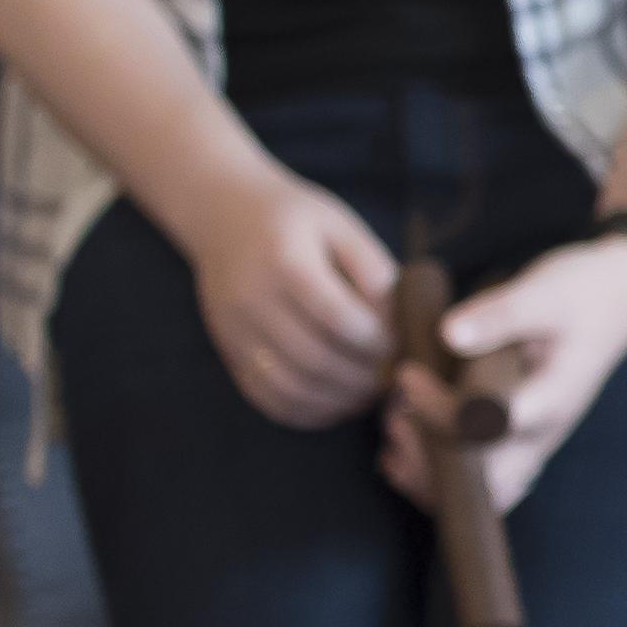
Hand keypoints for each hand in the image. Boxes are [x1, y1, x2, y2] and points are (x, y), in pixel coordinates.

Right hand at [183, 166, 402, 428]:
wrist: (224, 216)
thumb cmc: (298, 220)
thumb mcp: (343, 228)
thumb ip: (375, 274)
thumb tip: (403, 328)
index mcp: (283, 261)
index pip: (338, 318)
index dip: (378, 342)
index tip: (401, 345)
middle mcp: (250, 299)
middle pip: (314, 359)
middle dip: (363, 377)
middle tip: (394, 378)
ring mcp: (233, 329)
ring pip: (290, 386)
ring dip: (339, 400)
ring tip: (370, 393)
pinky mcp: (228, 350)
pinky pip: (267, 397)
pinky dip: (308, 410)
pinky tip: (338, 402)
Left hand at [383, 231, 626, 516]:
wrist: (621, 296)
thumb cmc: (585, 292)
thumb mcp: (544, 291)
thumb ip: (500, 314)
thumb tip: (448, 335)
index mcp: (549, 399)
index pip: (486, 428)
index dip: (437, 412)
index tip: (408, 375)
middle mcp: (544, 431)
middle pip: (487, 484)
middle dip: (430, 463)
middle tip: (396, 416)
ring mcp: (536, 438)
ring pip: (486, 491)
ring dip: (434, 475)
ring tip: (398, 429)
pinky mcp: (524, 434)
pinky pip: (486, 476)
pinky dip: (442, 472)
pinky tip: (408, 444)